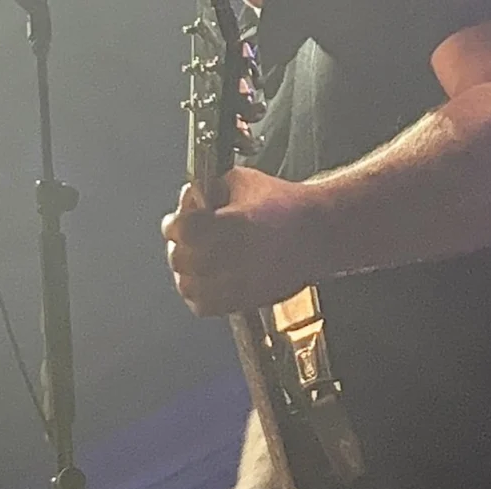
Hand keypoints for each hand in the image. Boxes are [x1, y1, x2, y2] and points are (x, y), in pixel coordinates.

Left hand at [161, 167, 315, 316]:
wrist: (316, 233)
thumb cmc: (284, 205)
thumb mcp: (241, 179)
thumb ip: (206, 189)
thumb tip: (186, 202)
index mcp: (232, 223)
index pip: (181, 230)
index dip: (174, 224)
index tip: (176, 220)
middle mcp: (234, 256)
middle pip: (180, 259)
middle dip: (179, 246)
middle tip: (186, 237)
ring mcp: (238, 283)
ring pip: (188, 286)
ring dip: (186, 271)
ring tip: (195, 258)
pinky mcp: (244, 301)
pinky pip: (204, 307)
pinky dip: (198, 293)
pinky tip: (207, 277)